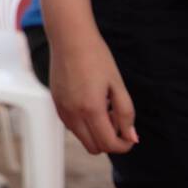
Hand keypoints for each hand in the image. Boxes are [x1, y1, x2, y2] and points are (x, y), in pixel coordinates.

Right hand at [49, 27, 137, 154]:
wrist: (69, 38)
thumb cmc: (96, 57)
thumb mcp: (117, 85)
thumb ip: (126, 114)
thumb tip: (132, 138)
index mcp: (90, 109)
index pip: (109, 144)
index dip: (124, 145)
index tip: (131, 135)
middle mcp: (72, 114)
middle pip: (94, 148)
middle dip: (110, 141)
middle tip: (117, 119)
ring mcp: (61, 110)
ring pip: (82, 139)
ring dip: (96, 133)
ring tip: (105, 109)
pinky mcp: (56, 104)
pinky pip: (72, 126)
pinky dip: (85, 124)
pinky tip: (91, 103)